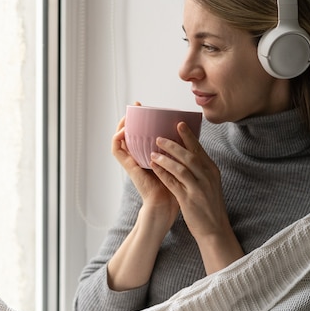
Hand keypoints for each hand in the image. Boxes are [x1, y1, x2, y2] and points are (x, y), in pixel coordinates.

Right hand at [111, 116, 178, 231]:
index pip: (142, 132)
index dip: (142, 119)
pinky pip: (117, 150)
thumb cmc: (176, 187)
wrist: (168, 205)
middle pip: (130, 132)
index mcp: (151, 154)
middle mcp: (139, 155)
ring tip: (128, 114)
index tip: (146, 106)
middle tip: (137, 105)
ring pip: (120, 138)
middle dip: (132, 117)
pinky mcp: (129, 166)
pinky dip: (117, 138)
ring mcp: (132, 160)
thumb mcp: (180, 162)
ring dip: (121, 124)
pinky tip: (124, 130)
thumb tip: (192, 130)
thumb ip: (181, 149)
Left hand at [150, 122, 243, 272]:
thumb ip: (201, 168)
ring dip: (165, 158)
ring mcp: (198, 188)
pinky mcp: (189, 200)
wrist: (214, 229)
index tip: (178, 124)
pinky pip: (173, 183)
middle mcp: (207, 177)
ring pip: (180, 168)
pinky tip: (154, 168)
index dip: (188, 136)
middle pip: (189, 155)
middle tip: (159, 137)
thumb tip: (189, 152)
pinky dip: (163, 174)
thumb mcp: (210, 183)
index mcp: (212, 170)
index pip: (199, 149)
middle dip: (173, 145)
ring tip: (153, 152)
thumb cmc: (209, 205)